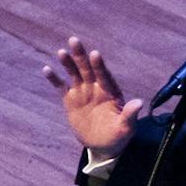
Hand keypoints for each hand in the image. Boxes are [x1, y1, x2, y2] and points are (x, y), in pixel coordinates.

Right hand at [42, 37, 143, 153]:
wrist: (103, 145)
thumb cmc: (118, 135)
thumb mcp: (126, 127)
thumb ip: (130, 115)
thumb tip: (139, 103)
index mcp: (110, 92)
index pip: (104, 76)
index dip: (99, 65)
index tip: (95, 54)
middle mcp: (96, 88)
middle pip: (87, 69)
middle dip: (81, 56)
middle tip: (74, 40)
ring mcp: (83, 93)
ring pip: (74, 74)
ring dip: (68, 63)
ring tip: (61, 52)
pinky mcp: (70, 100)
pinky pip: (61, 87)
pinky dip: (54, 79)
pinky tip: (46, 69)